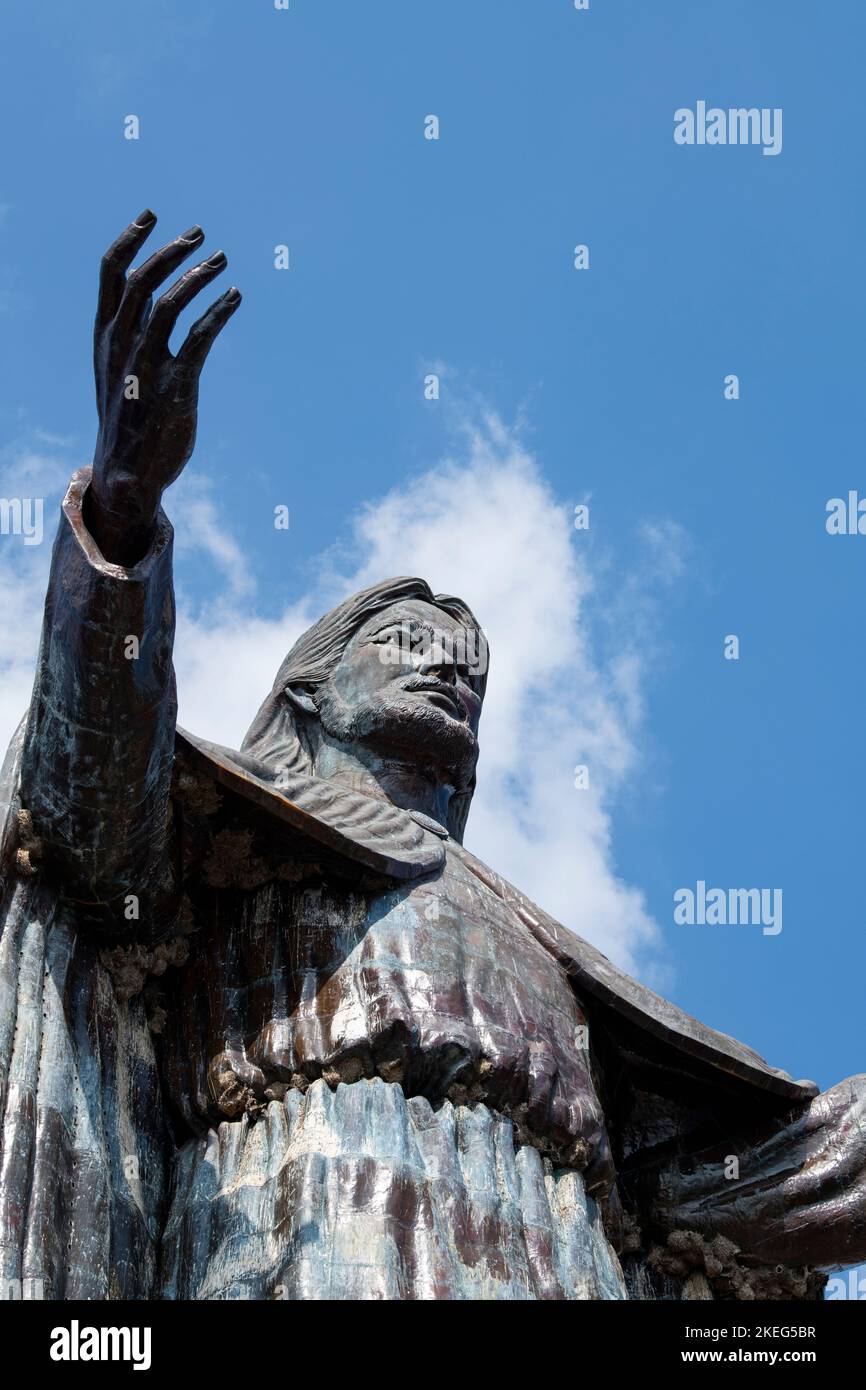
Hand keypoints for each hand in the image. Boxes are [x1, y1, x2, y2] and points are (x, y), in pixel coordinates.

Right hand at [88, 209, 240, 564]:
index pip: (110, 274)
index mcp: (104, 337)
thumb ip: (127, 336)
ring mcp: (148, 365)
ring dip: (199, 275)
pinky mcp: (177, 385)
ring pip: (170, 302)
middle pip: (142, 279)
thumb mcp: (115, 371)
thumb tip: (145, 302)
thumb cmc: (126, 418)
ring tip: (223, 260)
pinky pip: (200, 336)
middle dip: (171, 251)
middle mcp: (122, 345)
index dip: (131, 240)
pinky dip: (220, 311)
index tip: (152, 216)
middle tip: (201, 235)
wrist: (127, 474)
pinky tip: (236, 298)